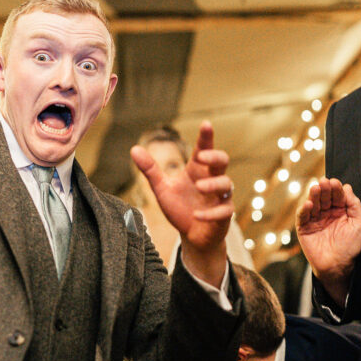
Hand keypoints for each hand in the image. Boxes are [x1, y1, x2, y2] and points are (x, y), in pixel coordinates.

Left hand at [131, 121, 232, 284]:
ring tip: (199, 187)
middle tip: (201, 156)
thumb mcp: (162, 188)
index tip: (206, 124)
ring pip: (226, 184)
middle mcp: (212, 180)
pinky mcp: (223, 215)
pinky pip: (224, 211)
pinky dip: (211, 213)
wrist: (192, 236)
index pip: (204, 149)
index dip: (206, 137)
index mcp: (197, 170)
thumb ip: (151, 169)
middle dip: (215, 156)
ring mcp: (220, 197)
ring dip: (213, 184)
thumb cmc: (180, 207)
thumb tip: (134, 148)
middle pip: (222, 161)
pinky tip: (197, 215)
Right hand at [296, 177, 360, 305]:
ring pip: (313, 203)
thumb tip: (347, 187)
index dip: (336, 188)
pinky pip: (302, 216)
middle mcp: (326, 213)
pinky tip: (308, 204)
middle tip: (323, 182)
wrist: (337, 266)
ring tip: (315, 188)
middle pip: (324, 197)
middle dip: (324, 189)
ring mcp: (314, 220)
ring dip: (314, 195)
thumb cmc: (350, 247)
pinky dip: (304, 209)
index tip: (335, 182)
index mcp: (340, 211)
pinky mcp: (304, 228)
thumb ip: (354, 206)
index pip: (337, 196)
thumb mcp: (359, 224)